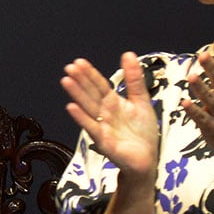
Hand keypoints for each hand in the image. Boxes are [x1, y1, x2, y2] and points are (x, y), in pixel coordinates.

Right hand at [62, 52, 160, 180]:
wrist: (147, 159)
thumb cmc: (142, 132)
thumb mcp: (141, 100)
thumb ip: (134, 79)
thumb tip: (127, 54)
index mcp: (113, 103)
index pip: (99, 85)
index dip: (90, 74)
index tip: (79, 62)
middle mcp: (104, 113)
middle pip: (91, 94)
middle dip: (80, 81)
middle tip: (69, 67)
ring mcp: (102, 127)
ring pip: (88, 107)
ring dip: (77, 95)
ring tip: (66, 81)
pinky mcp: (104, 142)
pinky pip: (92, 127)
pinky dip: (82, 118)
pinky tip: (71, 107)